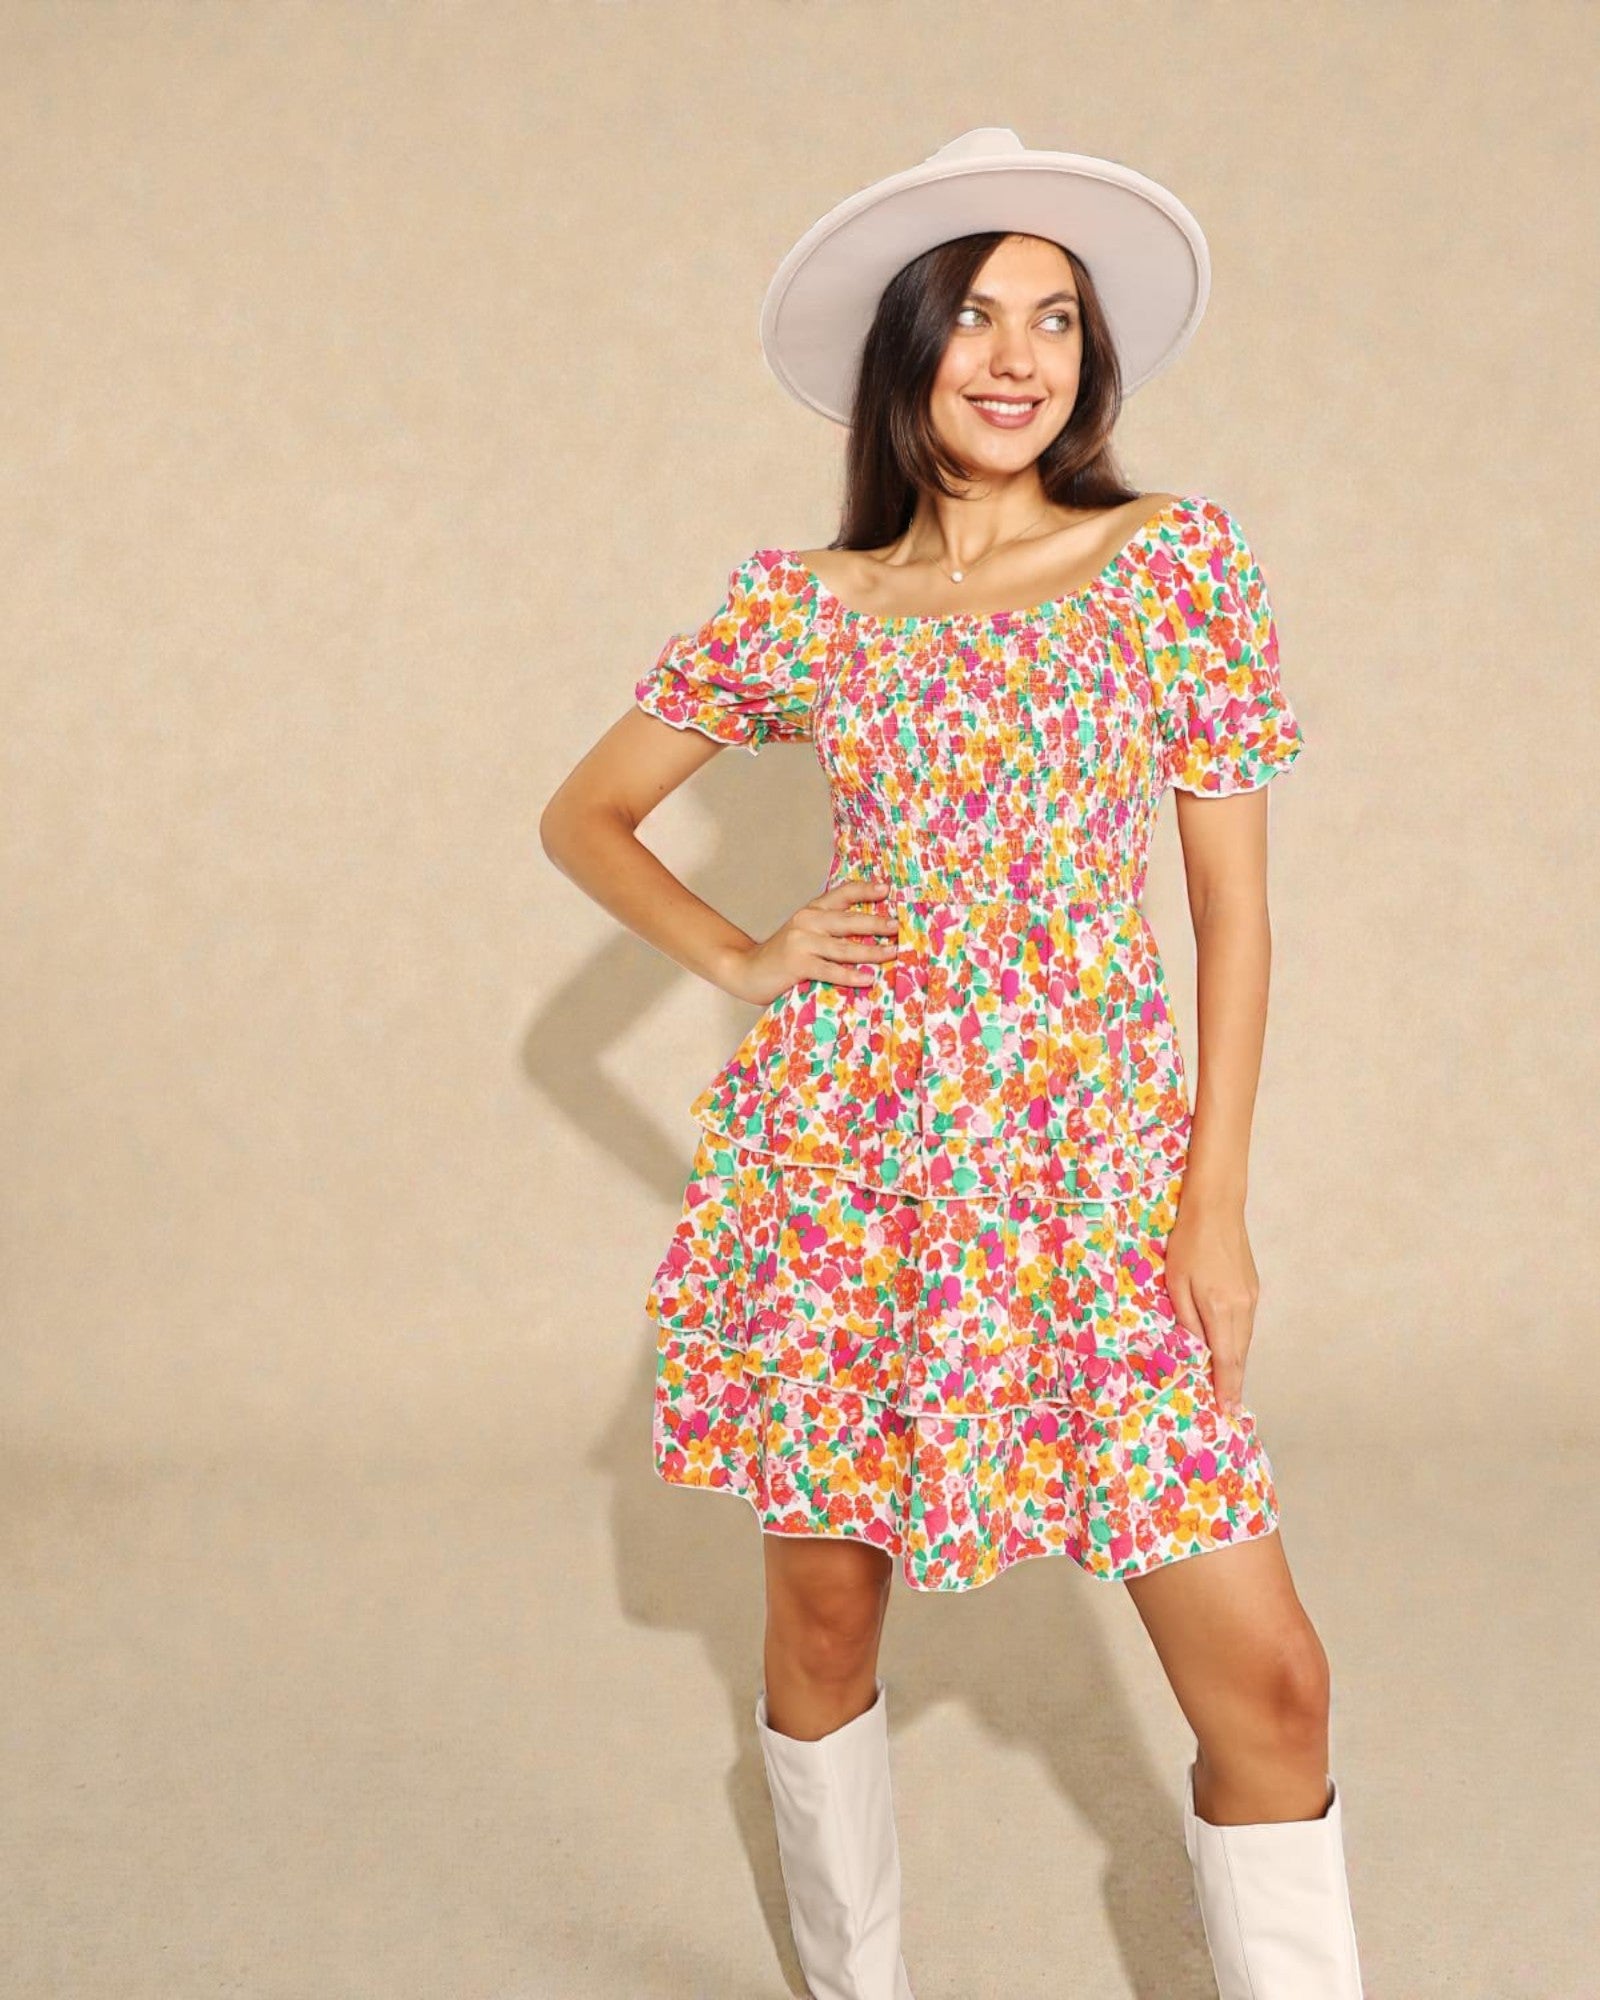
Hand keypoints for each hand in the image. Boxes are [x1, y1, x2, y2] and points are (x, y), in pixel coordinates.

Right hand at [718, 876, 899, 1006]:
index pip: (843, 893)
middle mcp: (807, 920)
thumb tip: (870, 934)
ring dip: (872, 951)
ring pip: (844, 946)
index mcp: (812, 910)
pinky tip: (868, 978)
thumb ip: (829, 930)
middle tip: (900, 926)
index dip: (866, 890)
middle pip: (849, 919)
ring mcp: (801, 941)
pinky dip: (851, 975)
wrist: (746, 970)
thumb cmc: (783, 956)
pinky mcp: (798, 964)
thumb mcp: (804, 933)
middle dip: (878, 923)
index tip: (888, 889)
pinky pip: (830, 970)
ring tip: (893, 952)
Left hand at [1162, 1198, 1259, 1419]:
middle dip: (1235, 1382)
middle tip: (1231, 1407)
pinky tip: (1230, 1348)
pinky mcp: (1253, 1287)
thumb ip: (1187, 1318)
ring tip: (1229, 1385)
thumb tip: (1196, 1347)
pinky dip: (1238, 1341)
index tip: (1229, 1410)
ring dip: (1237, 1363)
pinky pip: (1246, 1324)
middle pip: (1240, 1353)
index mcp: (1221, 1308)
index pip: (1226, 1358)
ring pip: (1245, 1339)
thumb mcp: (1175, 1282)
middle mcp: (1243, 1307)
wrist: (1217, 1207)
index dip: (1227, 1386)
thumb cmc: (1187, 1242)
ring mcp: (1251, 1297)